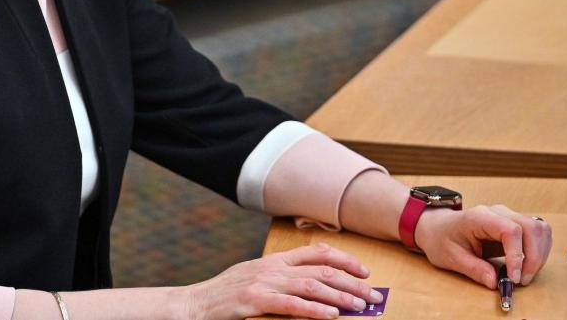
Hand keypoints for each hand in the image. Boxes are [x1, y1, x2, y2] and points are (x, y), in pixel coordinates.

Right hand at [183, 243, 382, 319]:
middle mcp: (272, 268)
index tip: (364, 271)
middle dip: (351, 281)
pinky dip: (314, 311)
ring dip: (340, 296)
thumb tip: (311, 288)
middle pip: (321, 269)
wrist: (193, 305)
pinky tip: (331, 317)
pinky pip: (291, 306)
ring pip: (311, 286)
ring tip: (360, 307)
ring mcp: (262, 283)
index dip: (344, 259)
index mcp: (274, 261)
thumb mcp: (254, 280)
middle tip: (373, 295)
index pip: (317, 252)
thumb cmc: (224, 297)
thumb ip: (281, 281)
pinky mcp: (253, 300)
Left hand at [414, 204, 551, 287]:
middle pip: (531, 227)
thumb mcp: (452, 258)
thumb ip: (474, 269)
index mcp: (479, 217)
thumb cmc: (443, 239)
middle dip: (533, 257)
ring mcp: (508, 215)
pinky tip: (529, 265)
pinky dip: (540, 250)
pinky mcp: (514, 223)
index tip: (514, 277)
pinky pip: (538, 232)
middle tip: (522, 280)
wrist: (438, 228)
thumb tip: (495, 282)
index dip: (517, 255)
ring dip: (539, 254)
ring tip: (525, 274)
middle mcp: (497, 212)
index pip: (510, 230)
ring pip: (539, 228)